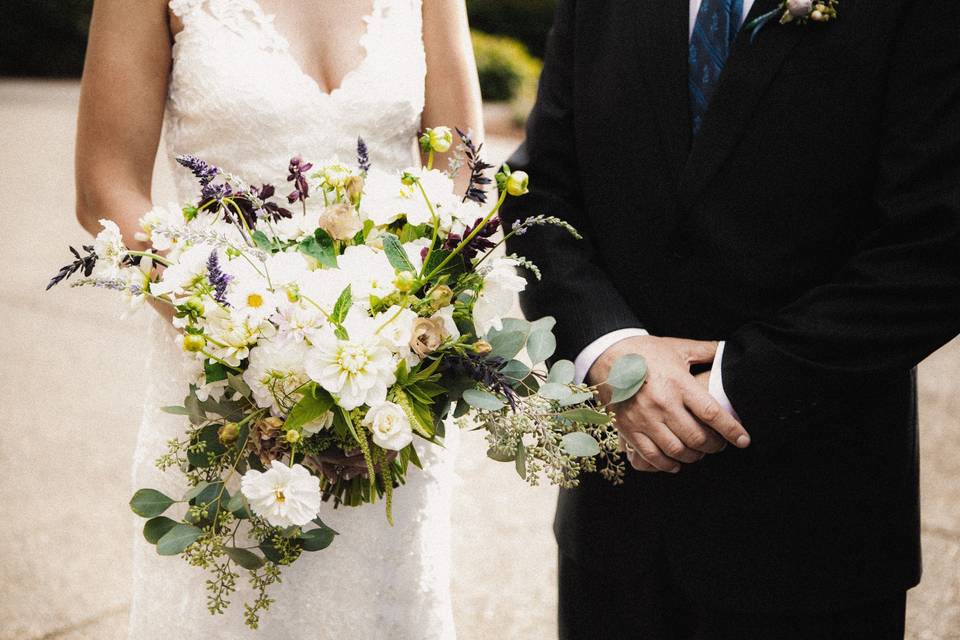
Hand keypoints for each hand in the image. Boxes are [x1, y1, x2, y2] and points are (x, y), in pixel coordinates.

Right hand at [590, 335, 749, 472]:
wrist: (607, 355)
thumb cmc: (646, 351)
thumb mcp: (677, 347)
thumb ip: (705, 351)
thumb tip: (728, 350)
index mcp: (678, 383)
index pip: (712, 414)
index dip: (731, 431)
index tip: (744, 441)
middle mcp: (663, 404)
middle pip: (697, 438)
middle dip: (714, 446)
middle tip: (718, 445)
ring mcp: (645, 418)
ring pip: (677, 450)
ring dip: (693, 456)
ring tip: (698, 453)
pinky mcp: (629, 428)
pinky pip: (652, 456)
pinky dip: (667, 464)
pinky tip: (676, 462)